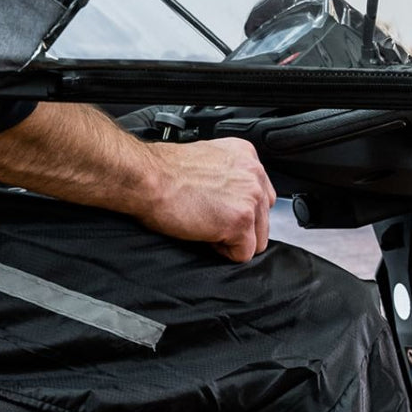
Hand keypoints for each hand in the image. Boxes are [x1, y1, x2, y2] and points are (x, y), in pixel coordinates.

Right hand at [135, 138, 276, 262]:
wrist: (148, 178)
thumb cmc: (165, 172)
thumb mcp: (209, 162)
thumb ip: (231, 179)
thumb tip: (235, 201)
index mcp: (247, 156)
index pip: (263, 200)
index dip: (241, 213)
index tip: (221, 212)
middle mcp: (254, 174)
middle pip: (263, 223)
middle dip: (238, 229)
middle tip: (209, 219)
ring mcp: (250, 198)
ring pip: (257, 241)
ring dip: (232, 241)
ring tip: (206, 225)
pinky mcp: (240, 221)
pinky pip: (243, 254)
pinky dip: (223, 252)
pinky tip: (205, 233)